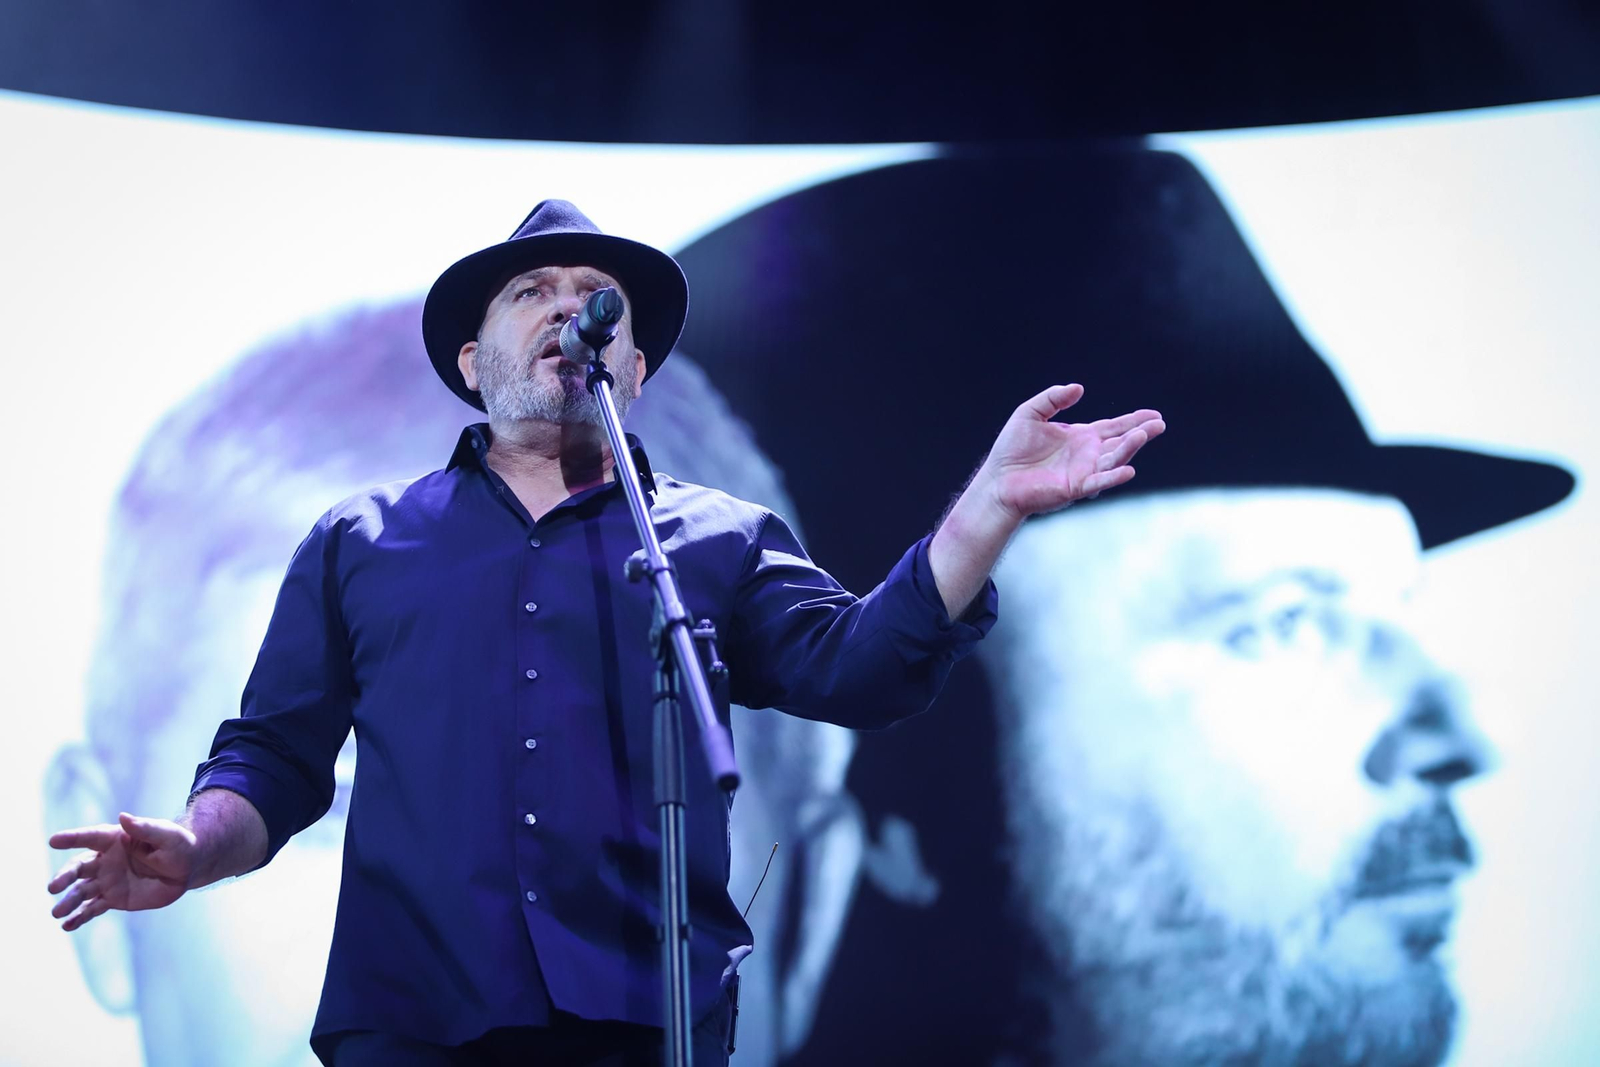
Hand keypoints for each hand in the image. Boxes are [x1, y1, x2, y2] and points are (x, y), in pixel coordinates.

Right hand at [47, 813, 196, 930]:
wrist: (187, 869)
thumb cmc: (178, 845)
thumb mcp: (166, 835)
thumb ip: (145, 828)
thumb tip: (123, 817)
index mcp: (115, 839)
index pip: (89, 837)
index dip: (72, 838)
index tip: (53, 841)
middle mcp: (105, 860)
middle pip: (79, 867)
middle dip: (64, 876)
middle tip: (53, 887)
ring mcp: (107, 881)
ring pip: (81, 891)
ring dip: (68, 902)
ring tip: (57, 913)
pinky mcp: (113, 899)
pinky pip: (92, 909)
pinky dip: (79, 918)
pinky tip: (67, 926)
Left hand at [977, 383, 1163, 520]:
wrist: (997, 479)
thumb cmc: (1011, 449)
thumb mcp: (1030, 413)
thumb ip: (1053, 398)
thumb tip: (1079, 388)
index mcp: (1080, 437)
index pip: (1113, 427)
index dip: (1134, 420)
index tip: (1154, 415)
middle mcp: (1087, 455)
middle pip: (1121, 443)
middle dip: (1140, 434)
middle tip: (1159, 425)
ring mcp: (1083, 472)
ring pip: (1113, 460)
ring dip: (1129, 449)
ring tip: (1142, 435)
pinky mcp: (1075, 488)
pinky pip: (1099, 481)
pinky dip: (1114, 477)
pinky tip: (1129, 470)